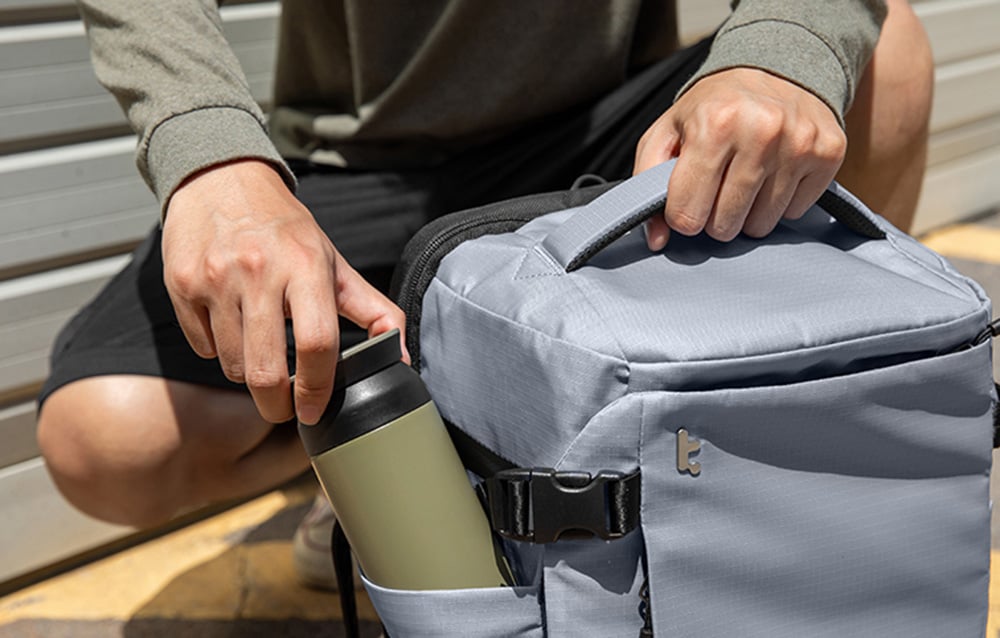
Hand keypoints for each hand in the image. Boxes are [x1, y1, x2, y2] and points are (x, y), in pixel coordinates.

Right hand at [162, 159, 406, 424]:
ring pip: (232, 366)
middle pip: (265, 371)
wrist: (221, 180)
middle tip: (284, 407)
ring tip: (261, 350)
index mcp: (306, 267)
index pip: (316, 345)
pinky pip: (201, 347)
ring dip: (249, 374)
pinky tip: (231, 325)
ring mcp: (215, 279)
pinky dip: (218, 350)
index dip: (317, 389)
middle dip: (277, 405)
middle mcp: (258, 272)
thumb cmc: (285, 230)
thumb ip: (373, 311)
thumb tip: (403, 355)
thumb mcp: (334, 263)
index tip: (314, 410)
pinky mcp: (181, 284)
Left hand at [634, 68, 846, 248]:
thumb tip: (657, 240)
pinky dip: (780, 201)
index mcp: (713, 124)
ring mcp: (799, 143)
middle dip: (714, 216)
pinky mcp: (829, 153)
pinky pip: (795, 212)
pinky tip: (774, 172)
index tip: (687, 199)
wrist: (776, 65)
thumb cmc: (713, 107)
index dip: (682, 215)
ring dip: (748, 212)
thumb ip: (647, 184)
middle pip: (725, 226)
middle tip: (717, 188)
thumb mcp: (667, 132)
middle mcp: (760, 132)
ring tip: (745, 179)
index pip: (688, 214)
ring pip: (762, 225)